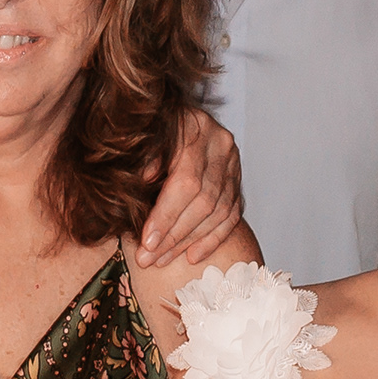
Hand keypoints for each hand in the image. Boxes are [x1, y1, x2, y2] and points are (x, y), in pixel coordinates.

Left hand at [133, 111, 245, 269]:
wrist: (172, 118)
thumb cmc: (149, 128)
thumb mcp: (140, 135)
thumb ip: (143, 157)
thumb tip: (142, 181)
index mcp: (195, 126)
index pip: (186, 181)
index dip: (166, 215)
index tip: (147, 242)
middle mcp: (219, 144)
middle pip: (204, 200)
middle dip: (174, 235)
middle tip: (149, 259)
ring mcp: (232, 162)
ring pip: (219, 211)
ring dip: (189, 241)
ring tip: (162, 260)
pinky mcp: (236, 178)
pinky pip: (231, 215)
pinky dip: (213, 238)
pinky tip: (193, 255)